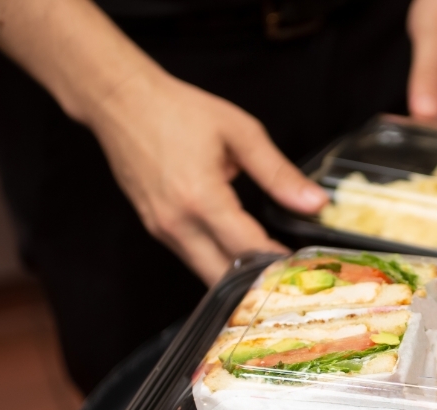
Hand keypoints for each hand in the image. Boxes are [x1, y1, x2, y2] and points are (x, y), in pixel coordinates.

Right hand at [87, 71, 327, 284]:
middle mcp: (177, 223)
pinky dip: (217, 260)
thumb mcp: (241, 134)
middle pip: (224, 278)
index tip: (303, 265)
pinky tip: (239, 249)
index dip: (279, 262)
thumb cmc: (179, 110)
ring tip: (270, 263)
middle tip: (288, 273)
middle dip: (257, 281)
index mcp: (201, 199)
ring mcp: (161, 229)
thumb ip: (279, 174)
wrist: (121, 101)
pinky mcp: (154, 228)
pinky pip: (191, 257)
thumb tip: (315, 203)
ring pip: (205, 272)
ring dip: (237, 275)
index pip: (248, 249)